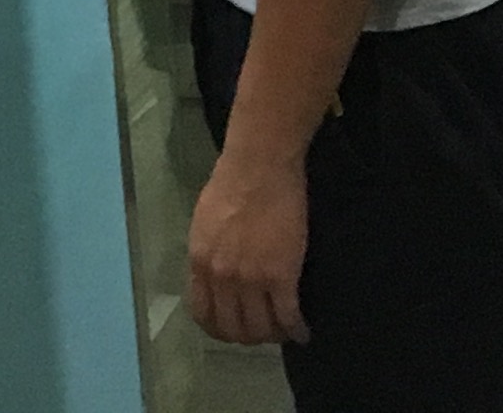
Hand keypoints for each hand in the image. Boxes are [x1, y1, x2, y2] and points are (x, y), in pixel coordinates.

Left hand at [186, 143, 309, 347]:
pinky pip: (288, 317)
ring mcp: (250, 279)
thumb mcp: (205, 223)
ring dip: (274, 336)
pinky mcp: (281, 276)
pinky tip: (302, 331)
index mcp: (199, 262)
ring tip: (284, 331)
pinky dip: (296, 330)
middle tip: (264, 333)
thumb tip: (216, 276)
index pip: (203, 314)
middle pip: (233, 328)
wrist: (260, 165)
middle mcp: (221, 277)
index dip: (220, 330)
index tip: (234, 330)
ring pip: (261, 329)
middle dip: (249, 338)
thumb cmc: (232, 183)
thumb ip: (208, 254)